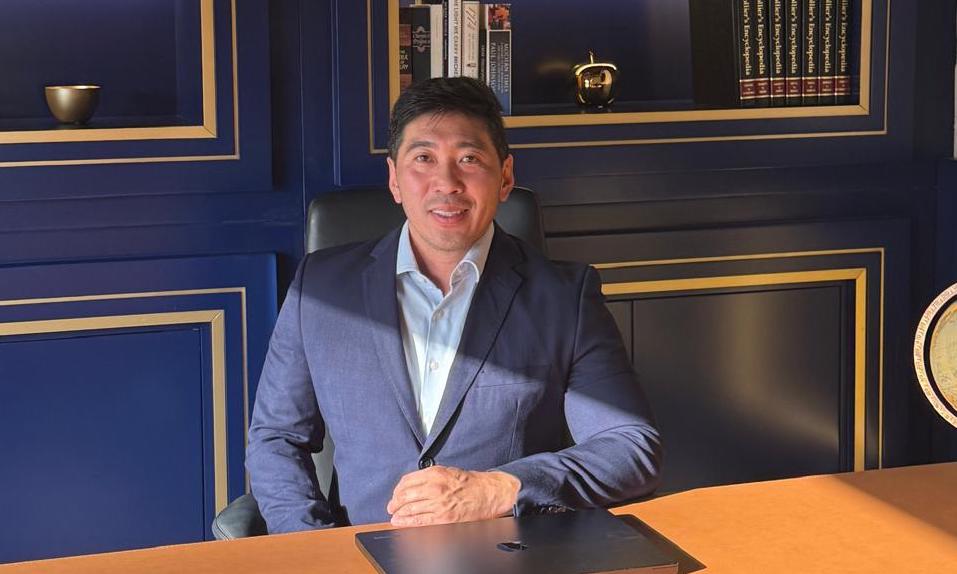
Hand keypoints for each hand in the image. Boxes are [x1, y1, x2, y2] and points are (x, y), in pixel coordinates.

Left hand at [387, 466, 520, 526]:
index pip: (407, 481)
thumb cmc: (469, 483)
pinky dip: (407, 522)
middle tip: (392, 507)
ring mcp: (438, 503)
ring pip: (410, 508)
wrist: (488, 493)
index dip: (398, 489)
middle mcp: (434, 487)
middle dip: (395, 502)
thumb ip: (429, 477)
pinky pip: (419, 520)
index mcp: (435, 473)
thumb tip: (411, 486)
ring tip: (394, 516)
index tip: (396, 494)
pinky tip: (400, 522)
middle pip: (405, 495)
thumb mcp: (447, 471)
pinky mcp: (443, 517)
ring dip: (399, 513)